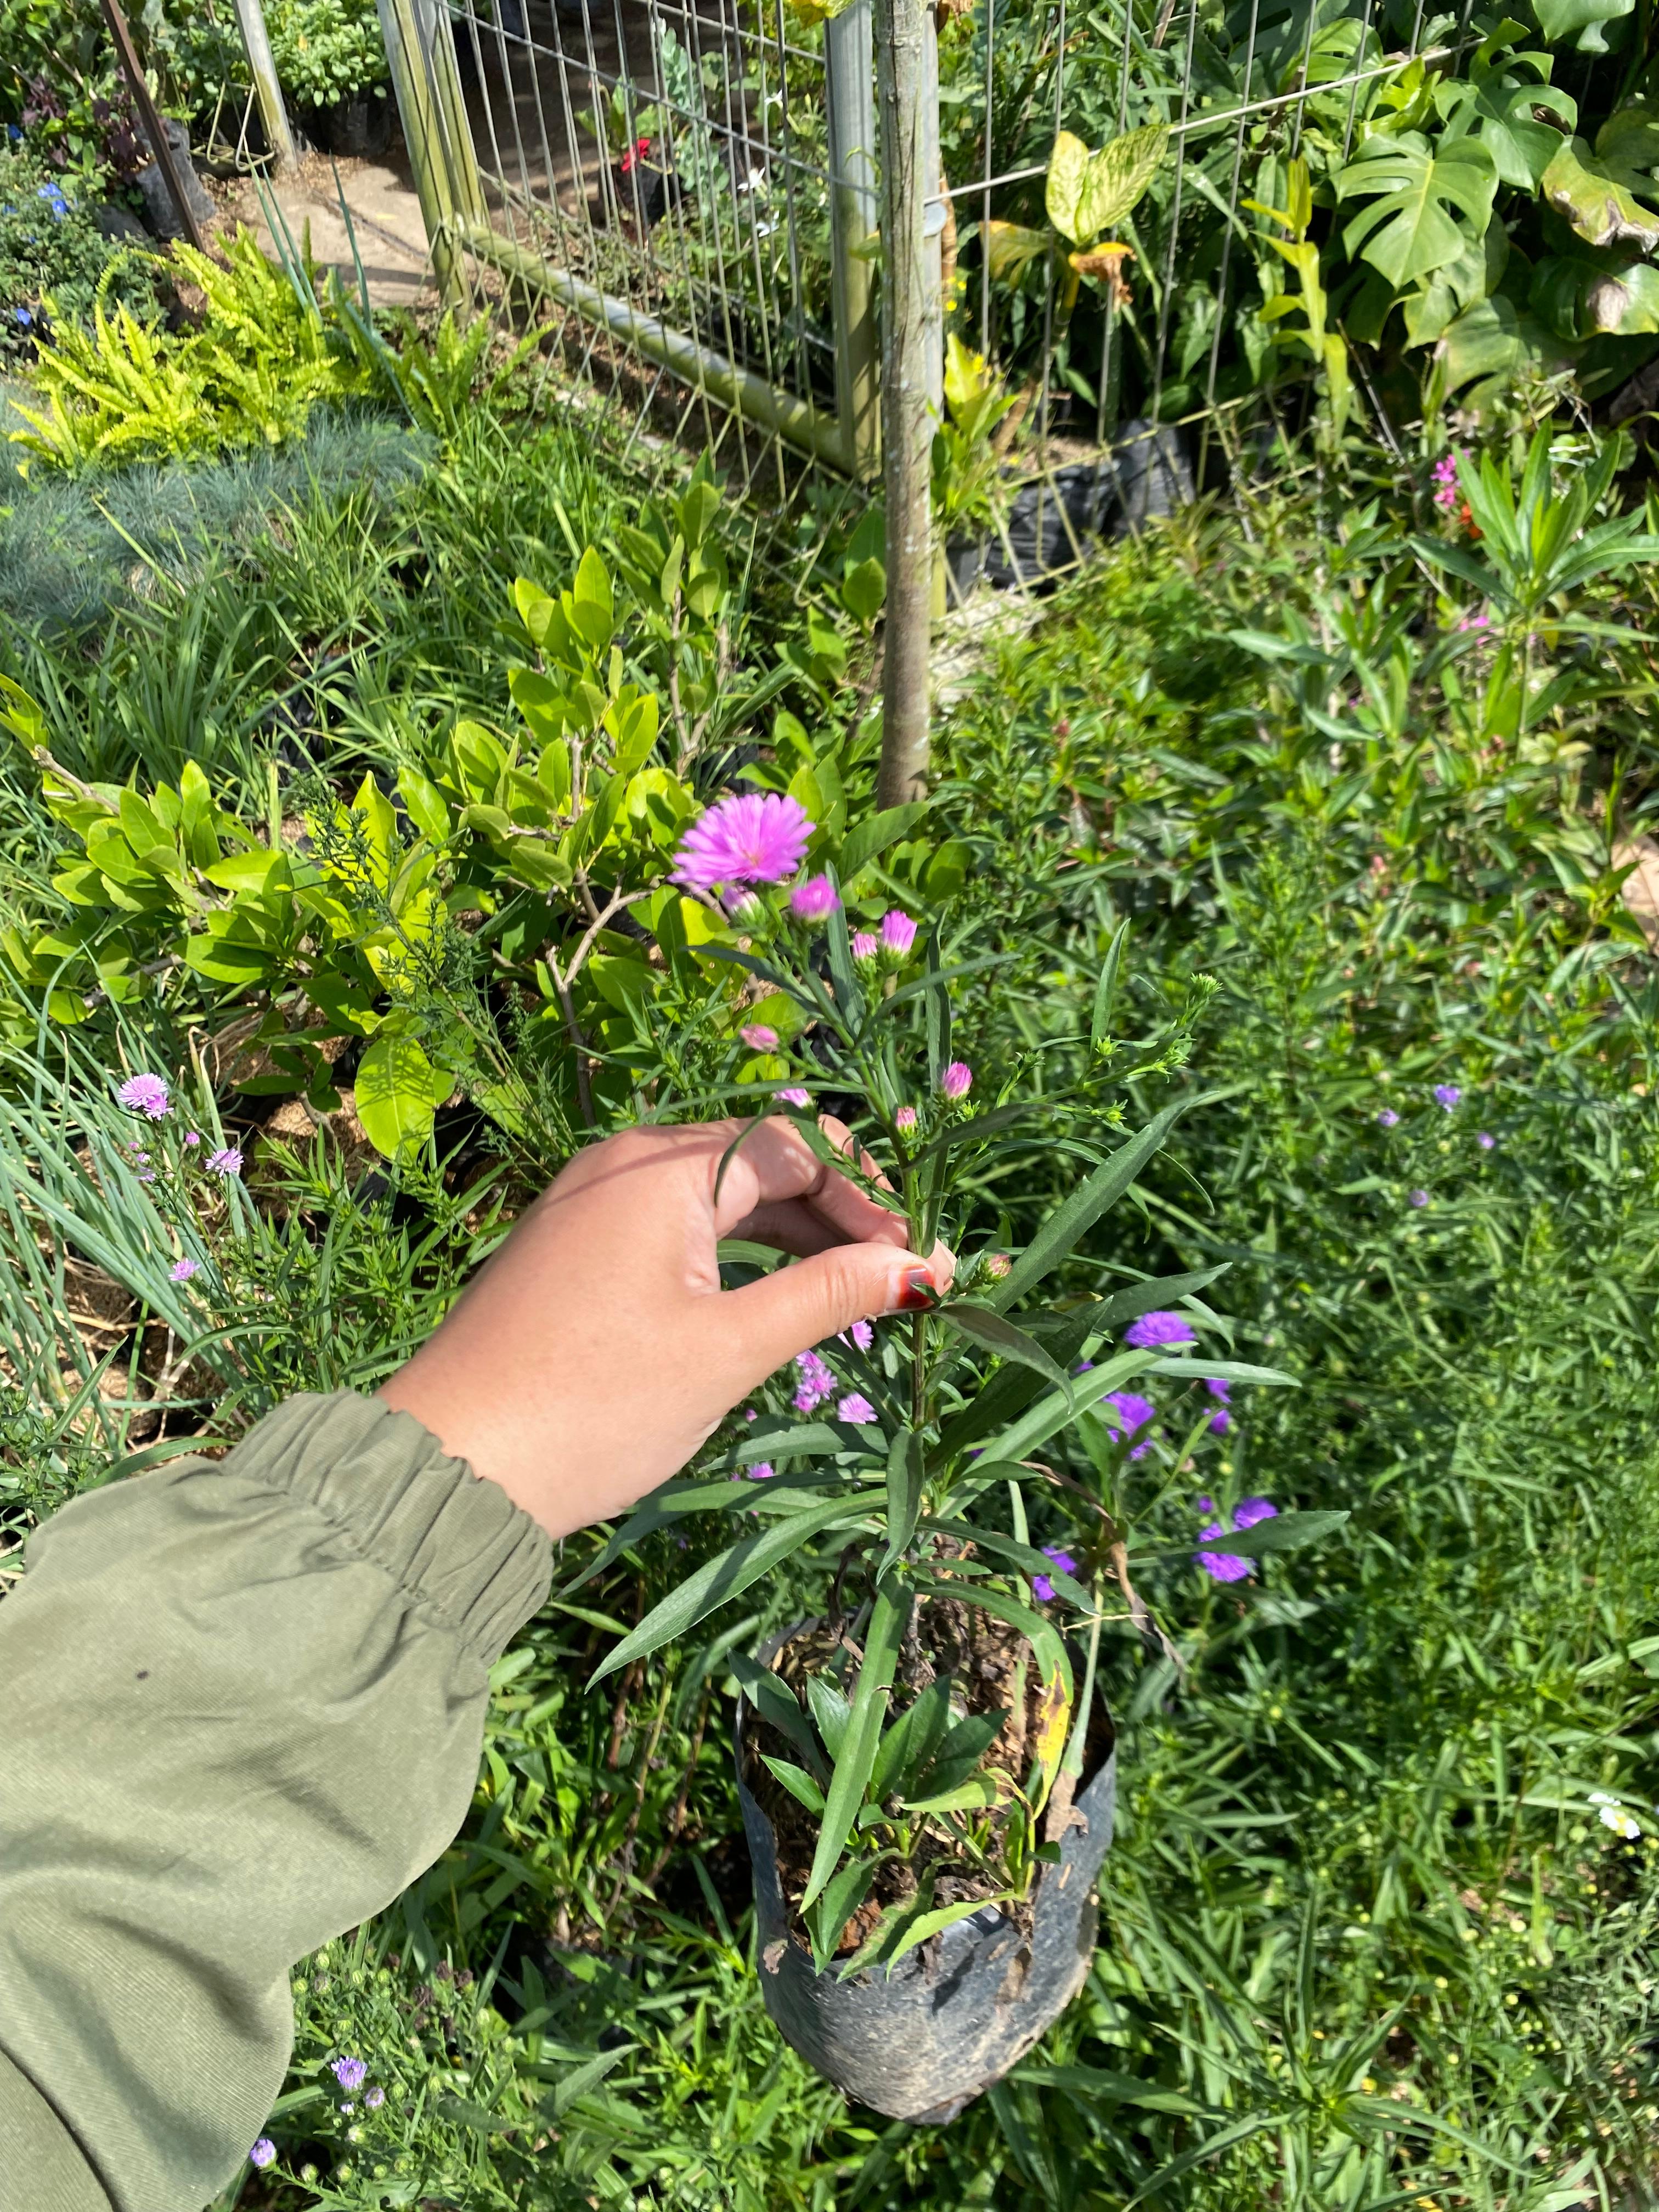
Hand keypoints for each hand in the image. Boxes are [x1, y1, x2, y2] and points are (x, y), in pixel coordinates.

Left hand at [377, 1117, 953, 1539]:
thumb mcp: (729, 1349)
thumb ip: (828, 1295)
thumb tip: (922, 1266)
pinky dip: (734, 1257)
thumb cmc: (597, 1406)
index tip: (916, 1261)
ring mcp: (591, 1204)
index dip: (866, 1198)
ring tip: (850, 1296)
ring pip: (719, 1197)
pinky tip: (772, 1302)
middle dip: (836, 1214)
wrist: (453, 1467)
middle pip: (758, 1162)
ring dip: (789, 1238)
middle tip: (897, 1280)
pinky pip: (675, 1227)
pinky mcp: (575, 1249)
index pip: (795, 1147)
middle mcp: (622, 1165)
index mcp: (660, 1169)